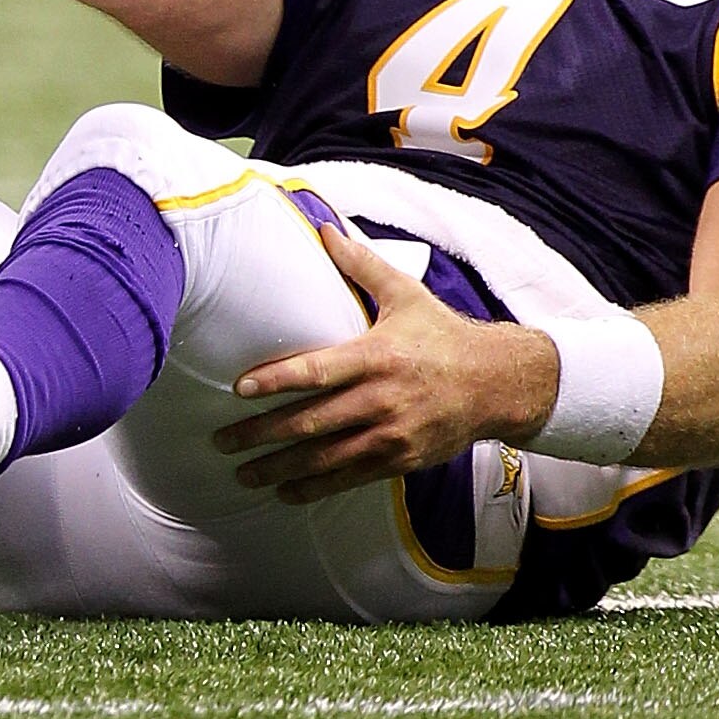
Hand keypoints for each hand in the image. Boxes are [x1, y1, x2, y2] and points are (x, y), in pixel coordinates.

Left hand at [209, 222, 558, 502]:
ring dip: (280, 469)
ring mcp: (390, 434)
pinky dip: (315, 488)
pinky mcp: (400, 460)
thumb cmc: (444, 334)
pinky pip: (349, 478)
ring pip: (325, 458)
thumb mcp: (405, 293)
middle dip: (261, 434)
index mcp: (377, 355)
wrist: (496, 384)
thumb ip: (360, 264)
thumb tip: (324, 227)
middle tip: (222, 441)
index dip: (275, 381)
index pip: (316, 371)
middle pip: (311, 422)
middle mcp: (381, 398)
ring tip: (243, 472)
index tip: (238, 389)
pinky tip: (285, 492)